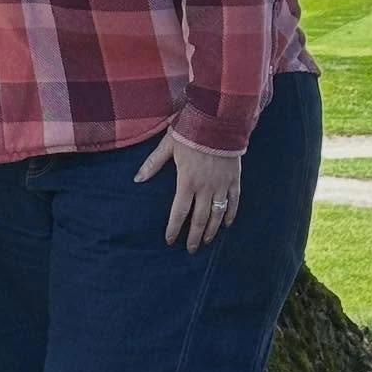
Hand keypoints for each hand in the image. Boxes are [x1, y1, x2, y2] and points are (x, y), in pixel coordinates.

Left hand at [135, 132, 241, 252]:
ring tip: (206, 241)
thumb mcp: (167, 146)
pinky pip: (234, 201)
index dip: (174, 228)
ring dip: (211, 230)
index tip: (170, 240)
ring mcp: (221, 185)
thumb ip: (152, 164)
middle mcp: (205, 187)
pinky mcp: (234, 179)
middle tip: (190, 249)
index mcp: (186, 181)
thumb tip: (137, 179)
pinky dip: (230, 214)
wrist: (218, 121)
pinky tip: (226, 224)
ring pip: (217, 213)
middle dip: (194, 236)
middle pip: (199, 218)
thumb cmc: (190, 132)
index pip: (179, 211)